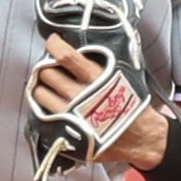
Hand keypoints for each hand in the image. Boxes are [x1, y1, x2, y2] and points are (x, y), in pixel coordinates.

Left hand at [31, 34, 169, 172]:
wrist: (140, 138)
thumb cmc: (131, 106)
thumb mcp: (121, 78)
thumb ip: (99, 64)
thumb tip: (77, 51)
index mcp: (96, 80)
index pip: (66, 57)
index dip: (55, 46)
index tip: (53, 42)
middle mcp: (80, 97)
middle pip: (47, 73)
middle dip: (47, 67)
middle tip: (52, 67)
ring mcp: (70, 116)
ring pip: (40, 94)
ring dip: (42, 87)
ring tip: (50, 88)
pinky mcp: (65, 132)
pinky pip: (43, 115)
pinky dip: (44, 107)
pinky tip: (53, 105)